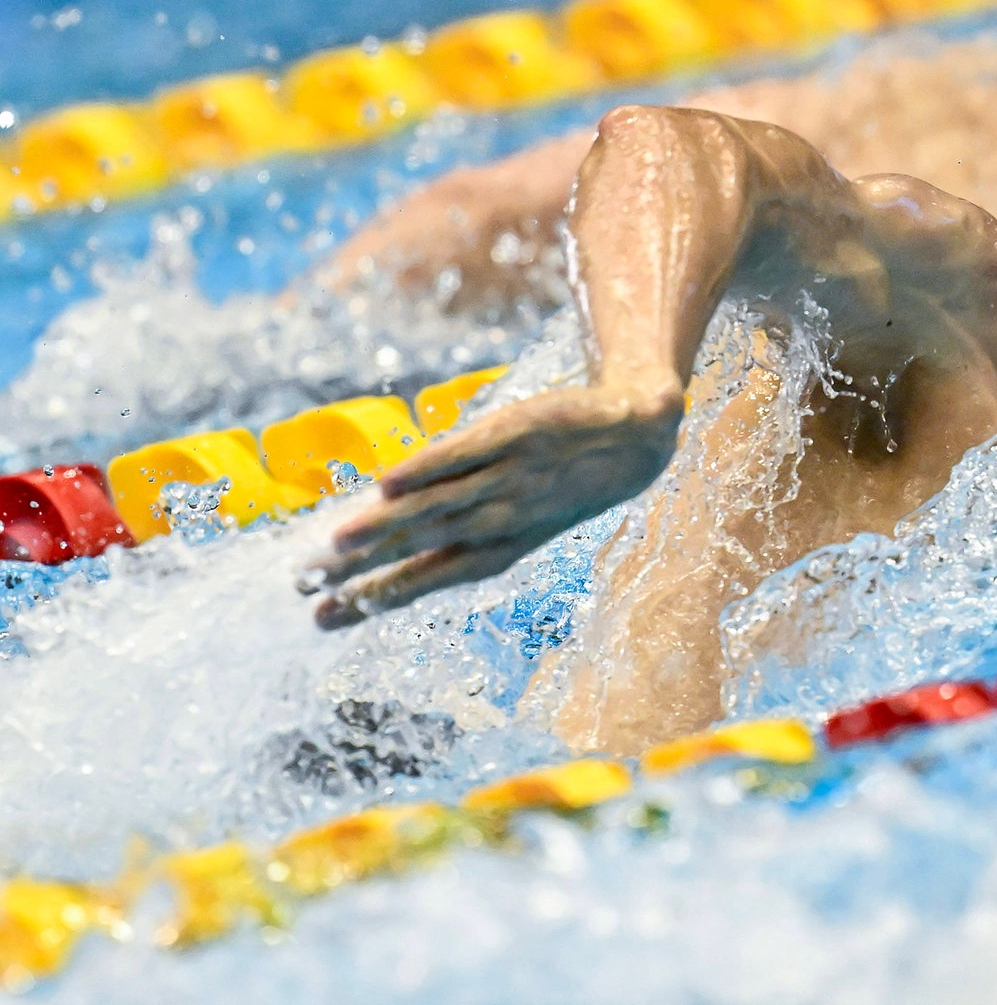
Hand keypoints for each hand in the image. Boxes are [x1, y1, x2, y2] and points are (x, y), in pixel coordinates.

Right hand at [304, 379, 682, 628]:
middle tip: (305, 587)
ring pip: (436, 510)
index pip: (425, 580)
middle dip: (361, 571)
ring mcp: (507, 480)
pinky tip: (385, 484)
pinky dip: (427, 471)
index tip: (321, 619)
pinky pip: (463, 456)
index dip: (374, 599)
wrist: (634, 440)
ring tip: (333, 545)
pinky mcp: (513, 435)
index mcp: (498, 548)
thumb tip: (386, 533)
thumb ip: (456, 531)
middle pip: (419, 549)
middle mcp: (499, 521)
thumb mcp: (516, 518)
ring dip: (384, 528)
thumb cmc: (561, 483)